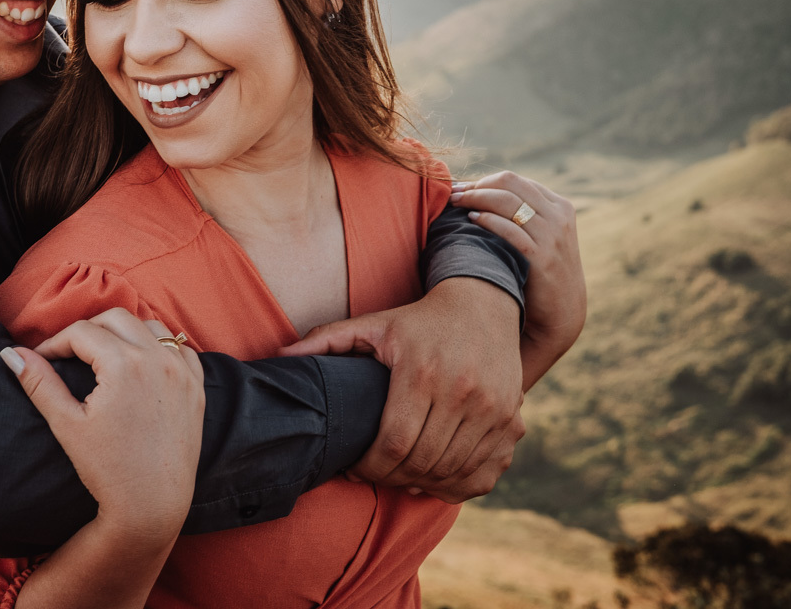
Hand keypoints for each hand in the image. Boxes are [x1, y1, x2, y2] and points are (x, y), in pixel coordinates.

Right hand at [2, 308, 204, 539]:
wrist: (152, 505)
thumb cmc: (107, 469)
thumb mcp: (67, 424)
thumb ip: (38, 383)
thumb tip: (10, 354)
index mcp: (123, 364)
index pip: (81, 332)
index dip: (54, 343)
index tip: (42, 360)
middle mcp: (157, 359)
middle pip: (116, 318)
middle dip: (88, 330)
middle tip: (70, 354)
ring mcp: (182, 372)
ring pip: (151, 327)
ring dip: (125, 332)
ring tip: (104, 355)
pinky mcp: (197, 387)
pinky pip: (180, 349)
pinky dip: (159, 348)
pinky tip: (142, 366)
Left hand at [281, 277, 524, 502]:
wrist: (484, 305)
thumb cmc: (419, 320)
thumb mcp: (373, 324)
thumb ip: (325, 341)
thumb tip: (278, 357)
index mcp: (421, 372)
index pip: (393, 444)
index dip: (369, 468)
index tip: (354, 467)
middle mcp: (463, 393)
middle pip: (421, 463)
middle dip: (391, 478)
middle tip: (374, 473)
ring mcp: (494, 410)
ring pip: (451, 472)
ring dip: (422, 484)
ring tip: (401, 474)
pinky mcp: (512, 421)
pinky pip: (483, 475)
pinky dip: (457, 486)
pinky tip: (435, 477)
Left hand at [450, 171, 585, 389]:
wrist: (561, 312)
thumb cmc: (540, 271)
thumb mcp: (542, 235)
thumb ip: (523, 214)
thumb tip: (482, 192)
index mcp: (559, 206)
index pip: (515, 180)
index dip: (483, 181)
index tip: (460, 188)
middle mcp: (558, 216)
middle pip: (509, 183)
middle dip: (476, 186)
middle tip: (453, 194)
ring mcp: (552, 236)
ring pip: (507, 201)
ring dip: (476, 198)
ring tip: (455, 204)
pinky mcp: (542, 257)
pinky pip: (510, 229)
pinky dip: (487, 220)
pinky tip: (471, 220)